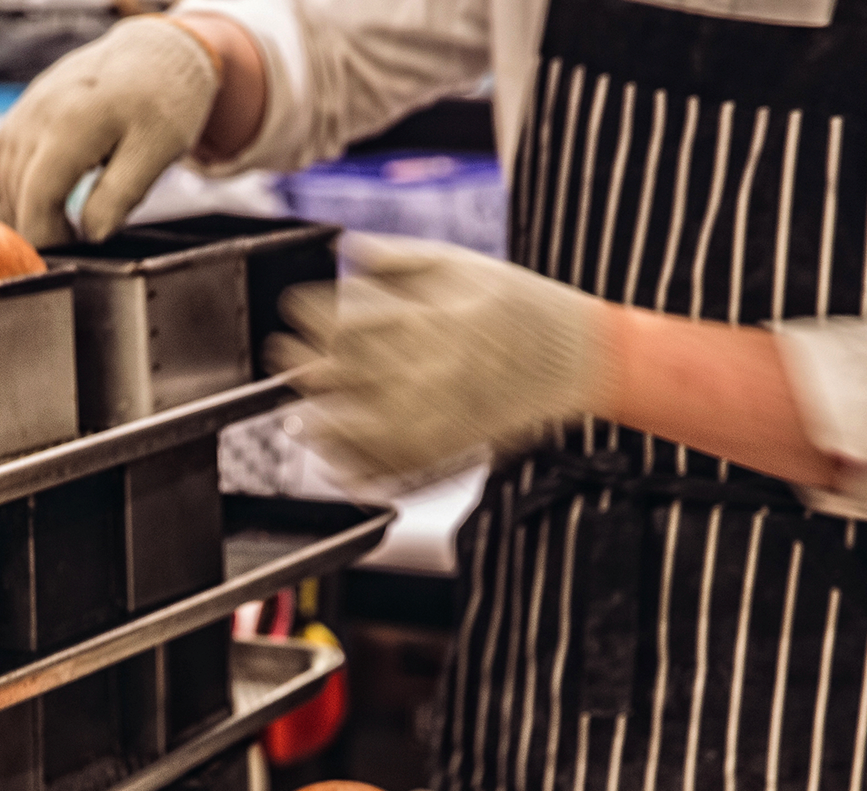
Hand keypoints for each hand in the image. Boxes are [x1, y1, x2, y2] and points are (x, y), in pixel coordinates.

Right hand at [0, 18, 219, 246]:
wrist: (154, 54)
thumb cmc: (164, 103)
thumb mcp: (158, 152)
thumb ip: (120, 195)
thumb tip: (91, 235)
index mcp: (73, 123)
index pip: (38, 197)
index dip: (45, 238)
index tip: (67, 257)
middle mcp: (39, 113)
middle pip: (16, 192)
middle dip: (36, 229)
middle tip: (70, 249)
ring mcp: (24, 110)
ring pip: (3, 179)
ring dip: (23, 211)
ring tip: (58, 230)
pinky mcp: (21, 112)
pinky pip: (3, 161)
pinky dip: (16, 189)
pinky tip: (41, 204)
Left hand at [274, 235, 615, 490]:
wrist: (584, 357)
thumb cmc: (524, 305)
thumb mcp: (463, 263)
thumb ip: (400, 257)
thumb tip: (345, 247)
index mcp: (430, 320)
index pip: (350, 321)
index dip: (312, 316)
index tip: (294, 310)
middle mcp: (430, 369)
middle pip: (347, 375)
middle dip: (305, 365)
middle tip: (283, 356)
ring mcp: (440, 414)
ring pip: (362, 429)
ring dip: (323, 424)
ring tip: (300, 416)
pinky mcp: (452, 447)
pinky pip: (395, 467)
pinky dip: (359, 467)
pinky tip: (335, 459)